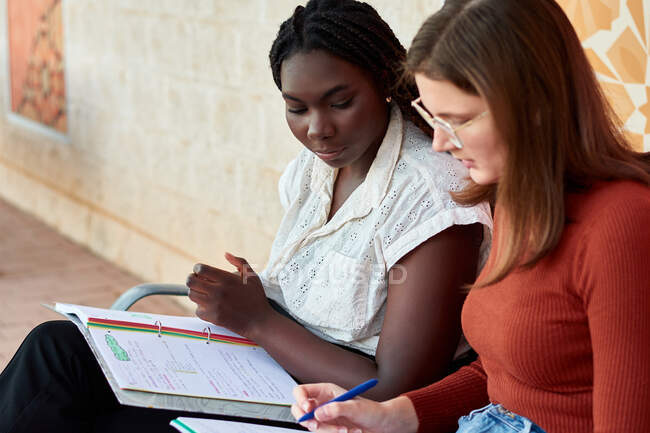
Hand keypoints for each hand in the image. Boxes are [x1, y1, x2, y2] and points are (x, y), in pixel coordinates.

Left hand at [187, 253, 273, 337]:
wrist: (259, 321)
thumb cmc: (256, 297)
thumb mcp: (252, 276)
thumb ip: (239, 261)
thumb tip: (225, 254)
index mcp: (226, 279)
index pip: (200, 269)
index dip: (198, 268)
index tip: (201, 271)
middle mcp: (218, 291)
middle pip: (191, 281)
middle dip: (192, 279)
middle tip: (198, 281)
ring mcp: (214, 305)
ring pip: (192, 295)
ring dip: (196, 292)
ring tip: (204, 293)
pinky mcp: (212, 317)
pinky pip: (197, 310)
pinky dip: (202, 308)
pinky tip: (210, 306)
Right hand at [291, 383, 418, 432]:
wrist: (382, 426)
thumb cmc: (371, 411)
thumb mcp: (355, 407)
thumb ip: (336, 408)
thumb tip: (319, 413)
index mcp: (326, 391)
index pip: (302, 391)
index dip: (300, 399)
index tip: (307, 409)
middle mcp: (323, 403)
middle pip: (300, 410)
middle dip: (307, 419)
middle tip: (317, 425)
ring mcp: (324, 417)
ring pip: (311, 425)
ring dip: (326, 430)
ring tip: (344, 429)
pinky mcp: (329, 429)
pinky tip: (346, 431)